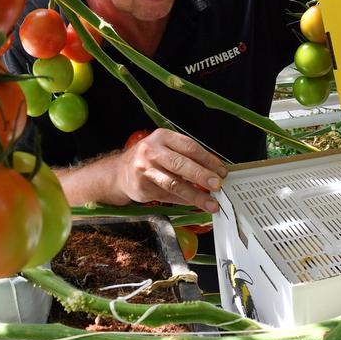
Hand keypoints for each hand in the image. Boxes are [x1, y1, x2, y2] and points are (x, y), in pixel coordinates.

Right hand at [111, 129, 227, 212]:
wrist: (119, 173)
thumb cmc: (149, 159)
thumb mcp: (165, 148)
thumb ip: (187, 156)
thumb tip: (214, 169)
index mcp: (162, 137)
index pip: (189, 147)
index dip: (208, 159)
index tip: (221, 170)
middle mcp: (151, 151)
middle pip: (181, 164)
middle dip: (202, 175)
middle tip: (218, 184)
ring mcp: (145, 170)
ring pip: (174, 184)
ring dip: (196, 195)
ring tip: (211, 202)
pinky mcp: (142, 188)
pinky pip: (168, 196)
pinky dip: (184, 200)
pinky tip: (195, 203)